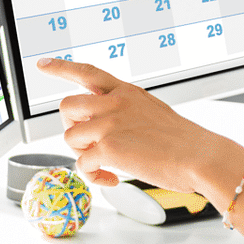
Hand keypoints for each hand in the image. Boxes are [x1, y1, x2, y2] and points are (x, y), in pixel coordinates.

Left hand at [37, 58, 243, 194]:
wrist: (200, 156)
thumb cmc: (184, 141)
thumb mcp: (153, 111)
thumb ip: (127, 111)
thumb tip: (106, 126)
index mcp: (126, 91)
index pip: (87, 72)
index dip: (62, 68)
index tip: (43, 64)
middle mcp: (114, 102)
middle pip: (66, 106)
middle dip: (72, 126)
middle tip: (90, 144)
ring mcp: (109, 123)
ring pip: (70, 137)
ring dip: (83, 154)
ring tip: (107, 163)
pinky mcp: (108, 147)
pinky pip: (83, 164)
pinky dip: (94, 175)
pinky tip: (112, 178)